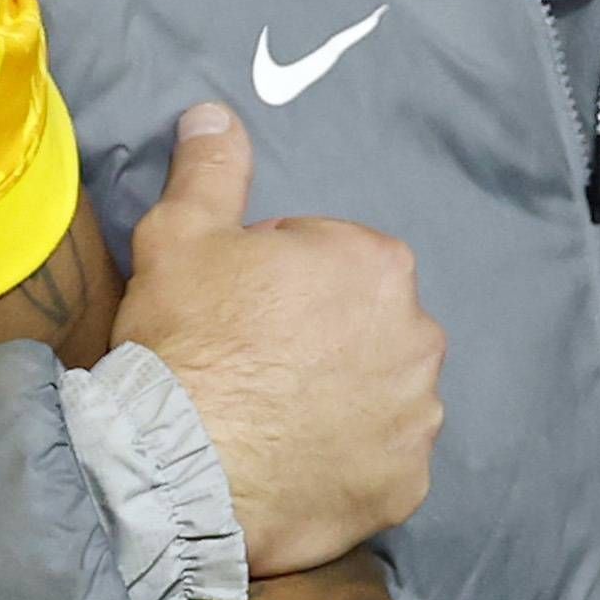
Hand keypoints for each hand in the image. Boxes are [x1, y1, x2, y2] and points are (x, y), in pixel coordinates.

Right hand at [119, 103, 443, 574]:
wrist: (182, 467)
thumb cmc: (186, 340)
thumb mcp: (180, 236)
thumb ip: (210, 170)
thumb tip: (215, 113)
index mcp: (376, 264)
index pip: (326, 255)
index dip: (271, 277)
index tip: (231, 307)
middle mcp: (418, 337)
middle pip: (363, 325)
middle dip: (317, 336)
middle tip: (247, 362)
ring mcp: (417, 418)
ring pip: (377, 394)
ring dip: (338, 398)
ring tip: (267, 418)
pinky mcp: (405, 485)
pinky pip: (378, 462)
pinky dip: (346, 462)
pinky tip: (292, 464)